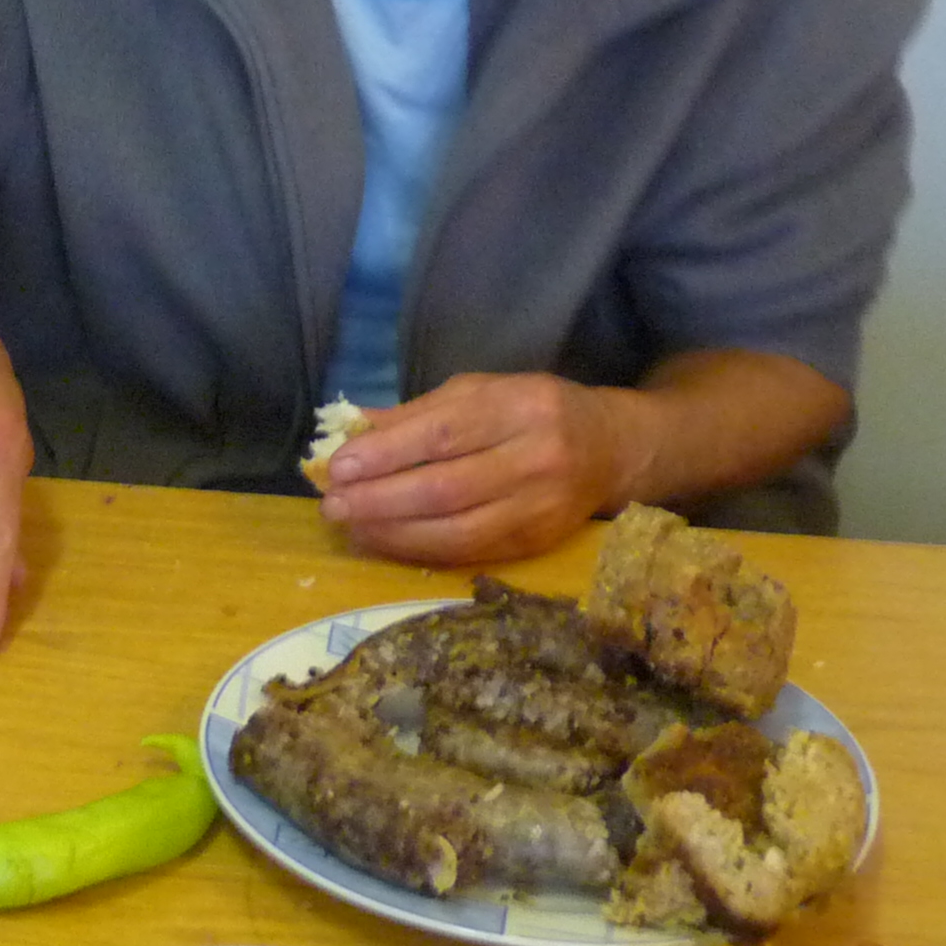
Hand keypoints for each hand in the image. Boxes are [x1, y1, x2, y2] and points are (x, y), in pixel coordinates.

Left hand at [314, 369, 638, 567]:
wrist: (611, 450)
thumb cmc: (533, 411)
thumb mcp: (482, 392)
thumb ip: (419, 412)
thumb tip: (352, 431)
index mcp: (520, 406)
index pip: (443, 434)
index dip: (387, 453)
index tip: (340, 466)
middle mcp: (536, 457)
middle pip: (445, 488)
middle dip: (380, 500)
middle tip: (334, 504)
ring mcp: (541, 507)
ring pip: (456, 531)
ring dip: (393, 532)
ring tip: (351, 526)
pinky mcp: (538, 543)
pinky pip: (469, 553)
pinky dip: (420, 549)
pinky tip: (386, 540)